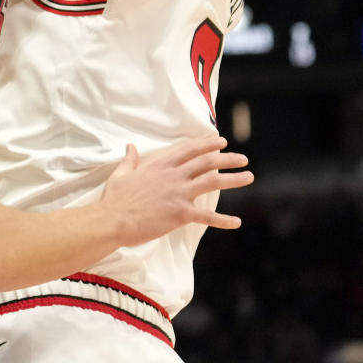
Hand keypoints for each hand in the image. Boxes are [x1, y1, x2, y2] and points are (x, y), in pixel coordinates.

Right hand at [102, 136, 252, 244]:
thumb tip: (130, 147)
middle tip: (243, 158)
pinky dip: (224, 220)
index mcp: (161, 166)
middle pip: (207, 163)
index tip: (221, 141)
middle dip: (228, 159)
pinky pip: (207, 217)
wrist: (113, 219)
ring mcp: (179, 194)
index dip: (207, 145)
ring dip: (233, 179)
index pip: (190, 150)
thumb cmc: (115, 198)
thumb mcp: (122, 174)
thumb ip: (130, 160)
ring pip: (213, 182)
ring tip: (249, 177)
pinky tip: (236, 221)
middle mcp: (174, 176)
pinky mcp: (181, 214)